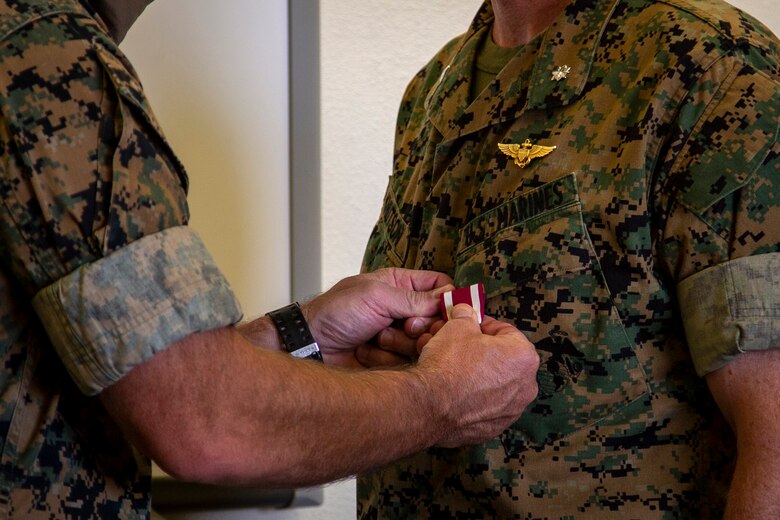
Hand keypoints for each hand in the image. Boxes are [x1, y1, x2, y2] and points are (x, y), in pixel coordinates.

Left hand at [301, 268, 452, 367]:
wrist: (311, 346)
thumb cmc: (336, 313)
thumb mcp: (377, 296)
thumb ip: (415, 298)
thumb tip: (449, 299)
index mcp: (400, 285)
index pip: (440, 285)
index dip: (448, 299)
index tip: (448, 312)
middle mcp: (403, 309)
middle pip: (437, 319)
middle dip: (423, 326)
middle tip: (405, 327)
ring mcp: (399, 336)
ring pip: (425, 343)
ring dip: (401, 343)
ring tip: (376, 337)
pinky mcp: (393, 359)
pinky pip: (408, 361)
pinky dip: (388, 357)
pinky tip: (367, 352)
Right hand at [412, 304, 538, 446]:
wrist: (430, 406)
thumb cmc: (449, 364)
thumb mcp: (457, 326)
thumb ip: (466, 317)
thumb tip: (464, 312)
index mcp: (524, 357)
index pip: (505, 331)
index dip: (482, 325)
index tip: (467, 324)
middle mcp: (525, 386)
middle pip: (500, 359)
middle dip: (476, 349)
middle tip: (454, 343)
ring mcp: (510, 411)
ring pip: (491, 383)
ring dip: (472, 372)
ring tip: (447, 365)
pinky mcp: (492, 429)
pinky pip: (483, 406)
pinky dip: (469, 397)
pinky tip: (449, 389)